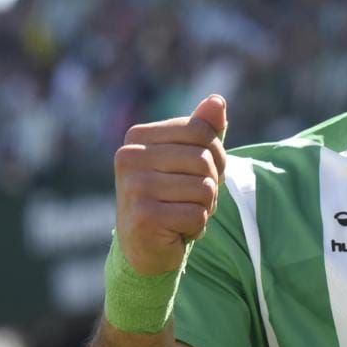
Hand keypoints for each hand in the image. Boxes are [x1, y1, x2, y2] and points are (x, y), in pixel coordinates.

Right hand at [113, 94, 229, 276]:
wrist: (144, 247)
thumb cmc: (171, 196)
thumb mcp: (189, 159)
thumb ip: (203, 129)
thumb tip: (217, 100)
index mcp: (137, 137)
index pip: (202, 131)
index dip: (217, 156)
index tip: (203, 173)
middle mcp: (128, 158)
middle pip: (204, 160)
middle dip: (211, 184)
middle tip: (191, 199)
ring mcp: (133, 187)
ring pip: (205, 189)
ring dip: (204, 207)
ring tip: (182, 213)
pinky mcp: (143, 217)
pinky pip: (197, 215)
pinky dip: (196, 227)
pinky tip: (176, 230)